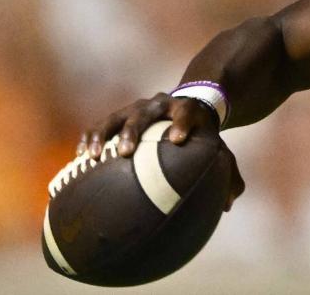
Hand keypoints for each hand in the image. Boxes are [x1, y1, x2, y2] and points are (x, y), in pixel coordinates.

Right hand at [77, 93, 245, 209]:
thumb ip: (228, 172)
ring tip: (91, 156)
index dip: (182, 123)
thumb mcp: (218, 147)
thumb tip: (230, 205)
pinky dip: (90, 138)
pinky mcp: (120, 115)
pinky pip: (101, 125)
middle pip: (144, 114)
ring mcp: (136, 108)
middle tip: (125, 152)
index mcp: (188, 109)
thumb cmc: (202, 135)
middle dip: (133, 131)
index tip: (177, 140)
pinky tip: (79, 159)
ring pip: (116, 117)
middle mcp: (160, 104)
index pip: (186, 112)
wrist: (189, 105)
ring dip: (103, 135)